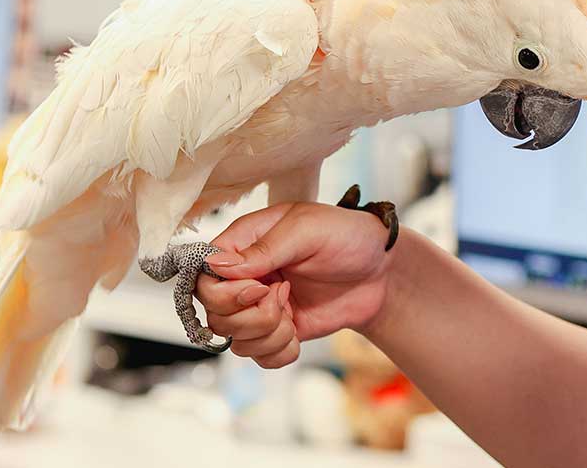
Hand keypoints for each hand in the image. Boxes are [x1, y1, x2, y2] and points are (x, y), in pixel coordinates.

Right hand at [196, 201, 393, 367]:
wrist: (383, 271)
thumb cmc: (347, 236)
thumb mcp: (307, 229)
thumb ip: (264, 248)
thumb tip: (218, 265)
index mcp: (244, 243)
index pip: (203, 275)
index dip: (224, 292)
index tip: (261, 287)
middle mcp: (246, 277)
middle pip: (214, 314)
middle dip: (251, 315)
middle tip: (284, 295)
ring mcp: (260, 306)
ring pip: (235, 341)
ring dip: (267, 335)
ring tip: (293, 312)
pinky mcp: (278, 331)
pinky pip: (259, 358)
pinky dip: (278, 352)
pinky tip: (298, 334)